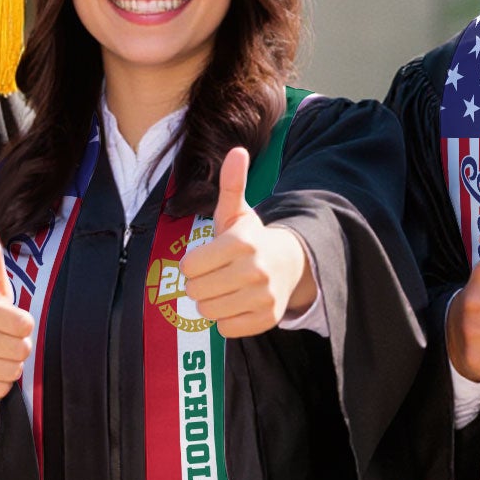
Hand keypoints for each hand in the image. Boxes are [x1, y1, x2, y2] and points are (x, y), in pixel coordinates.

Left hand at [179, 146, 313, 337]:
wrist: (289, 264)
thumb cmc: (251, 238)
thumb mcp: (238, 212)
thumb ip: (232, 184)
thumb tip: (237, 150)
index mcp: (242, 243)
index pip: (189, 267)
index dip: (192, 264)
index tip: (205, 259)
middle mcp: (255, 271)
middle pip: (195, 291)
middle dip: (199, 284)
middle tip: (214, 275)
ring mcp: (263, 297)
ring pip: (208, 312)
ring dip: (211, 302)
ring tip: (225, 288)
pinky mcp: (267, 319)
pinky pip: (226, 328)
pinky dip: (226, 319)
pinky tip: (236, 303)